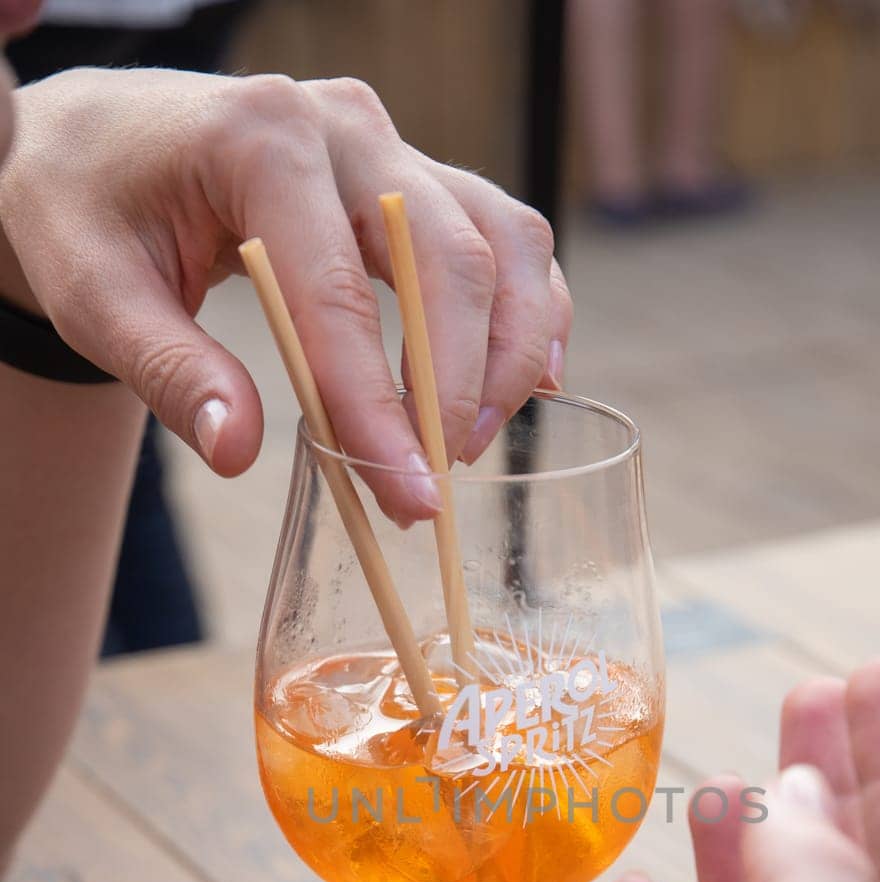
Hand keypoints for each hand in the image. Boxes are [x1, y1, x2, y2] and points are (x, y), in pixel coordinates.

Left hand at [0, 68, 570, 517]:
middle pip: (447, 257)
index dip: (379, 405)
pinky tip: (530, 381)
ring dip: (509, 350)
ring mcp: (390, 146)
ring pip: (499, 240)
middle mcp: (344, 127)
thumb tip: (240, 451)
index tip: (408, 497)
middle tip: (436, 487)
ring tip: (474, 443)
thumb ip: (169, 370)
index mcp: (261, 139)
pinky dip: (530, 309)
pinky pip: (503, 234)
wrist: (102, 142)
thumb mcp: (94, 293)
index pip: (339, 290)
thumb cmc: (89, 210)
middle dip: (456, 386)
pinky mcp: (416, 176)